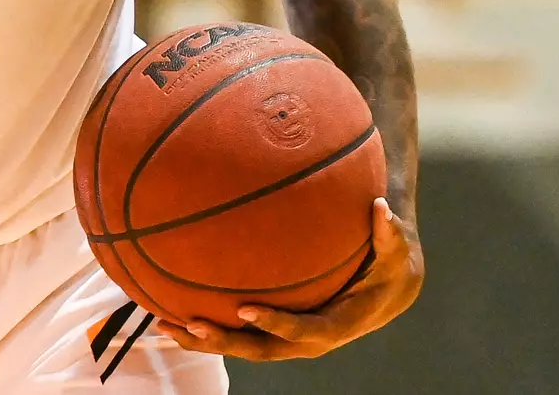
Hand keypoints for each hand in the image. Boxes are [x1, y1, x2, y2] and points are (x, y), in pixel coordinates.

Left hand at [158, 197, 423, 360]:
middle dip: (226, 342)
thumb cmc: (390, 263)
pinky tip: (170, 306)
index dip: (276, 325)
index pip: (305, 332)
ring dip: (204, 340)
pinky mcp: (274, 326)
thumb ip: (388, 233)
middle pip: (264, 350)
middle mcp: (309, 339)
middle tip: (192, 325)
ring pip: (244, 346)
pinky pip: (239, 330)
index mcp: (337, 325)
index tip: (246, 310)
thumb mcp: (396, 250)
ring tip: (162, 324)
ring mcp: (289, 337)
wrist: (388, 288)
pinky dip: (208, 322)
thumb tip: (380, 208)